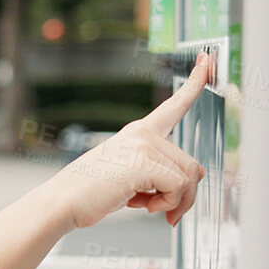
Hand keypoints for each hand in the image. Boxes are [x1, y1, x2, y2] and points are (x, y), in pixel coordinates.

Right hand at [57, 49, 214, 229]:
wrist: (62, 202)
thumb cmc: (91, 192)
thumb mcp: (130, 176)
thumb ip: (161, 171)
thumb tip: (198, 173)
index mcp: (138, 132)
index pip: (173, 105)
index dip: (195, 82)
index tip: (206, 58)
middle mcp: (143, 133)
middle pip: (190, 164)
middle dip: (182, 194)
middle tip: (160, 210)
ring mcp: (144, 145)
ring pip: (188, 177)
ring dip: (174, 201)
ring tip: (147, 206)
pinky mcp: (145, 163)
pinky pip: (179, 187)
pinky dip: (168, 204)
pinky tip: (143, 206)